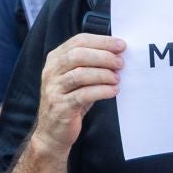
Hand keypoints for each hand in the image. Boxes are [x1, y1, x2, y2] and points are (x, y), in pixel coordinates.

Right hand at [33, 33, 124, 151]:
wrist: (52, 131)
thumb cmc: (69, 101)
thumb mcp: (75, 78)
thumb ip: (89, 64)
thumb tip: (117, 54)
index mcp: (55, 59)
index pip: (78, 41)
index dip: (102, 41)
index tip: (121, 45)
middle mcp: (51, 71)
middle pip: (78, 55)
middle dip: (104, 57)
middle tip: (120, 63)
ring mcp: (54, 89)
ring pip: (80, 74)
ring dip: (104, 74)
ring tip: (117, 78)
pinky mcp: (61, 106)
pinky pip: (83, 95)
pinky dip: (102, 91)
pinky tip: (113, 91)